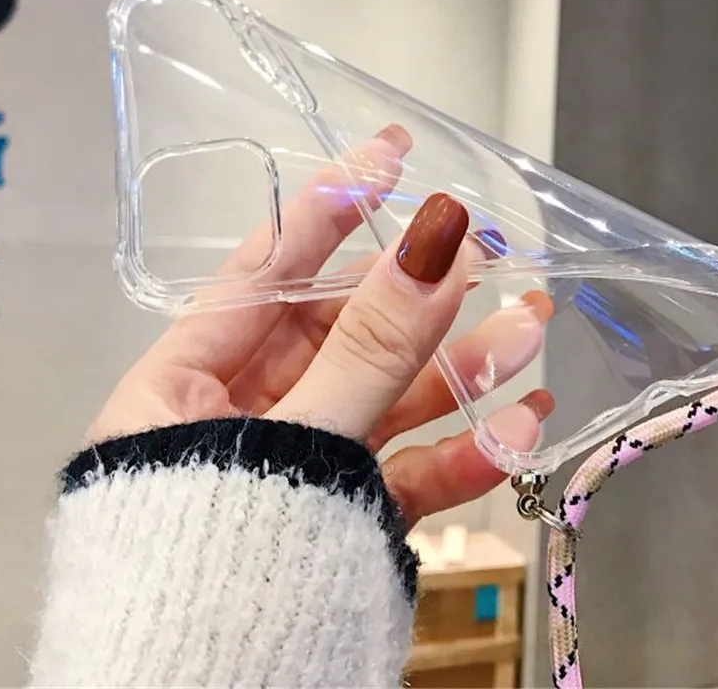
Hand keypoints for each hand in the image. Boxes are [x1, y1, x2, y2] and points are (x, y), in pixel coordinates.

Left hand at [87, 125, 551, 527]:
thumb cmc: (210, 566)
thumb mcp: (297, 437)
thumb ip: (373, 343)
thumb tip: (435, 237)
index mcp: (187, 380)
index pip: (271, 264)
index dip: (335, 202)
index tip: (393, 151)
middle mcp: (239, 415)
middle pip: (345, 331)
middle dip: (424, 296)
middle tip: (489, 253)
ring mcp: (295, 464)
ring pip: (388, 398)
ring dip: (462, 367)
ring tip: (531, 328)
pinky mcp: (337, 515)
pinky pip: (402, 469)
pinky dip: (459, 447)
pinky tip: (517, 422)